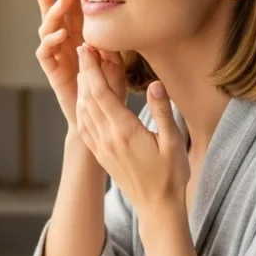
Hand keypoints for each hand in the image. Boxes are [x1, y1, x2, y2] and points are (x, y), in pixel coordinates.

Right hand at [35, 0, 126, 130]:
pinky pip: (44, 52)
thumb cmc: (108, 91)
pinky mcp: (52, 71)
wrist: (98, 119)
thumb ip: (111, 43)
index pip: (73, 10)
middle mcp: (66, 44)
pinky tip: (60, 34)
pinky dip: (50, 41)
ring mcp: (57, 56)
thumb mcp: (115, 62)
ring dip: (54, 14)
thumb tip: (113, 20)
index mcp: (80, 38)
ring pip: (47, 28)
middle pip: (57, 14)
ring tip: (63, 2)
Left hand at [75, 45, 189, 218]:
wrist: (156, 207)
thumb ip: (162, 111)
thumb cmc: (170, 175)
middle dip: (84, 71)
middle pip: (88, 97)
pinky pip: (84, 126)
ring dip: (81, 87)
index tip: (87, 47)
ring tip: (83, 68)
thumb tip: (155, 84)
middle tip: (82, 48)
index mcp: (124, 131)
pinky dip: (81, 107)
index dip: (92, 68)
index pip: (101, 93)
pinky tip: (84, 98)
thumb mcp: (174, 142)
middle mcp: (107, 138)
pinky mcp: (101, 154)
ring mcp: (101, 147)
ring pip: (83, 111)